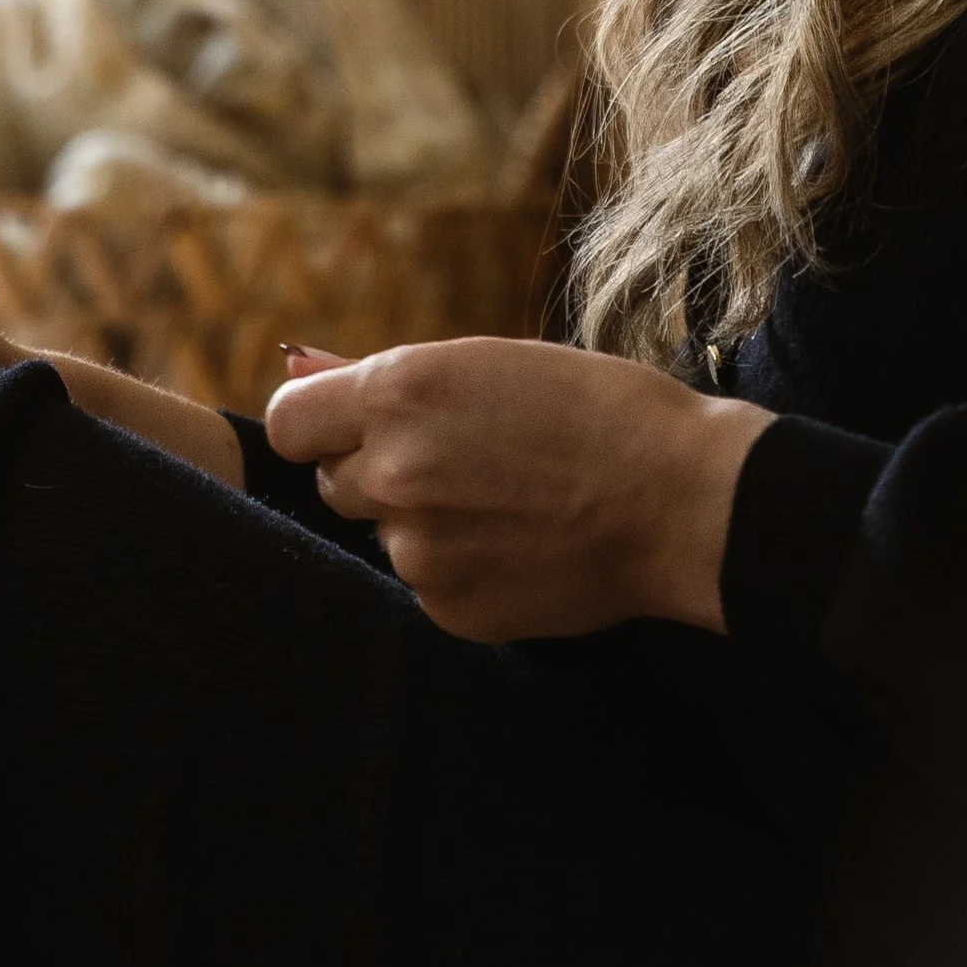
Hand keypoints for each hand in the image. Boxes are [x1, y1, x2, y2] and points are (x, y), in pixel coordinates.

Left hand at [261, 334, 768, 640]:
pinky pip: (424, 583)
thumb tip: (295, 359)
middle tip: (463, 460)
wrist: (678, 497)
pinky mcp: (447, 607)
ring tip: (507, 501)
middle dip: (378, 471)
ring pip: (383, 534)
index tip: (355, 428)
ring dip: (422, 521)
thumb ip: (379, 375)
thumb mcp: (487, 363)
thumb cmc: (593, 410)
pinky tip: (519, 544)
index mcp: (400, 392)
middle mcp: (394, 470)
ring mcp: (418, 548)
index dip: (320, 424)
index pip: (288, 421)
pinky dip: (459, 567)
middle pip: (333, 480)